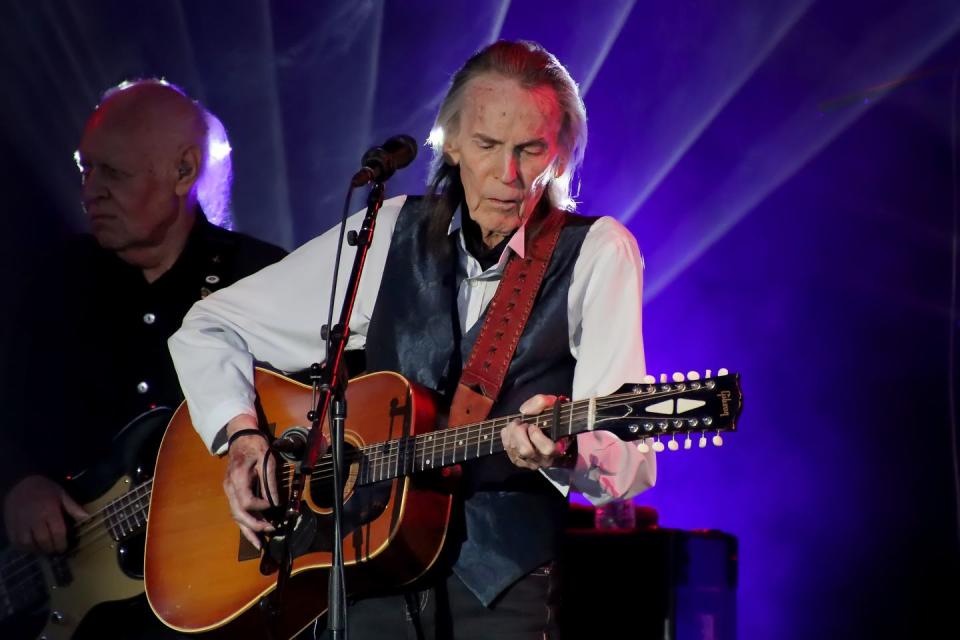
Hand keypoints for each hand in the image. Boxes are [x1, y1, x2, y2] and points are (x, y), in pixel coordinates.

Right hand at [3, 474, 87, 553]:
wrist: (20, 483)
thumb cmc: (44, 489)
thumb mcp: (62, 494)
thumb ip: (73, 508)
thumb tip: (87, 518)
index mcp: (49, 511)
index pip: (57, 532)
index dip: (61, 543)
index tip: (64, 548)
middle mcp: (34, 519)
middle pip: (43, 540)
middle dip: (50, 548)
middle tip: (54, 550)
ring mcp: (20, 523)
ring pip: (27, 543)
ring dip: (36, 550)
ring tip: (43, 549)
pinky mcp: (11, 525)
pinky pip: (15, 542)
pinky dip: (23, 547)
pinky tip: (30, 546)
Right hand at [223, 415, 277, 549]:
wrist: (241, 437)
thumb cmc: (255, 446)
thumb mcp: (267, 459)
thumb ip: (270, 481)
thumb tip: (276, 502)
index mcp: (238, 479)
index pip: (246, 501)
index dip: (261, 507)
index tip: (273, 506)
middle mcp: (230, 488)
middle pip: (238, 513)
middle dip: (253, 526)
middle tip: (270, 532)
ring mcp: (229, 491)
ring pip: (236, 515)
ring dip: (248, 530)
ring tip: (260, 544)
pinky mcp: (232, 492)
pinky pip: (238, 511)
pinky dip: (246, 523)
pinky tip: (255, 532)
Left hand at [501, 394, 559, 469]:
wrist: (543, 427)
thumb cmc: (548, 418)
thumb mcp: (549, 406)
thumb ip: (540, 402)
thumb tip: (525, 410)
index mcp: (557, 448)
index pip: (547, 449)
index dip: (536, 435)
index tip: (533, 426)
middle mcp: (543, 459)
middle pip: (526, 450)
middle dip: (520, 432)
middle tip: (523, 423)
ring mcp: (529, 462)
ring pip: (516, 450)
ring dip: (512, 432)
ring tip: (517, 423)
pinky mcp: (518, 460)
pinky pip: (507, 448)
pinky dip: (506, 435)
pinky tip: (511, 429)